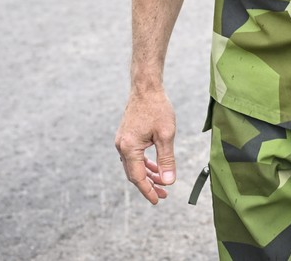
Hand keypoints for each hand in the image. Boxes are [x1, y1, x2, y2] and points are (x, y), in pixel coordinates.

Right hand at [114, 87, 177, 204]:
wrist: (146, 88)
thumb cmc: (157, 108)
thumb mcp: (166, 135)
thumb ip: (167, 159)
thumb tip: (169, 181)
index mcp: (129, 147)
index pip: (138, 177)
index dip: (148, 191)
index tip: (157, 200)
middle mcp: (122, 146)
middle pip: (134, 173)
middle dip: (149, 185)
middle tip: (163, 195)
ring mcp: (122, 141)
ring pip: (134, 165)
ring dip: (148, 175)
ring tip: (162, 183)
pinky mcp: (126, 137)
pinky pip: (134, 156)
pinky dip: (145, 164)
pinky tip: (155, 167)